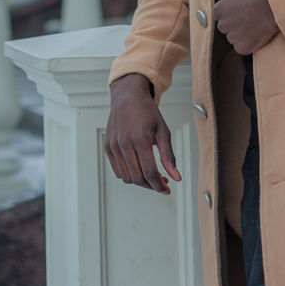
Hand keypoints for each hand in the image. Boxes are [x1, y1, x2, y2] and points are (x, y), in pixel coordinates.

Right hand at [105, 73, 181, 194]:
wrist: (128, 96)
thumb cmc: (147, 111)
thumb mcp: (163, 130)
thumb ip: (168, 156)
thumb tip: (176, 177)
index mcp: (140, 138)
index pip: (149, 172)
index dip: (159, 185)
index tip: (166, 189)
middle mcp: (124, 143)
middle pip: (137, 178)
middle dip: (151, 185)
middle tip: (161, 182)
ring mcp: (114, 145)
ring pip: (126, 177)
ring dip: (140, 182)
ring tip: (150, 176)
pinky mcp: (108, 146)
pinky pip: (118, 170)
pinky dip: (128, 174)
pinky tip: (138, 168)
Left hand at [212, 0, 278, 54]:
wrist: (275, 10)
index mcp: (218, 10)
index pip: (218, 15)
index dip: (229, 14)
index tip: (239, 12)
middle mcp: (222, 25)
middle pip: (224, 27)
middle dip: (233, 24)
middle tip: (247, 19)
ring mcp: (232, 38)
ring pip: (233, 38)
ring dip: (240, 34)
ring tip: (254, 26)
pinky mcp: (242, 48)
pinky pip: (241, 47)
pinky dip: (247, 43)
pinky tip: (256, 35)